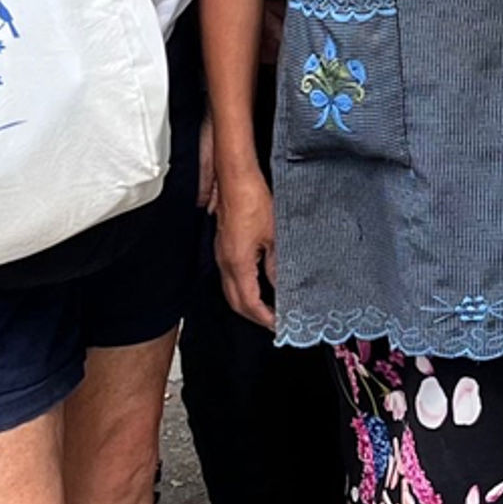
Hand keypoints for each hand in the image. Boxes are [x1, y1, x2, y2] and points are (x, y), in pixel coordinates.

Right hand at [212, 147, 278, 330]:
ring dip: (247, 302)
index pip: (249, 303)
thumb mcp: (275, 236)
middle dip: (253, 316)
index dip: (264, 317)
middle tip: (273, 321)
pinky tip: (257, 283)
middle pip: (235, 302)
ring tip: (268, 307)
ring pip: (230, 290)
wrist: (235, 178)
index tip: (278, 325)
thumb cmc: (253, 200)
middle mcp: (225, 262)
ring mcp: (221, 254)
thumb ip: (276, 265)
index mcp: (238, 263)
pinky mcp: (223, 245)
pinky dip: (243, 287)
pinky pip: (230, 275)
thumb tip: (281, 285)